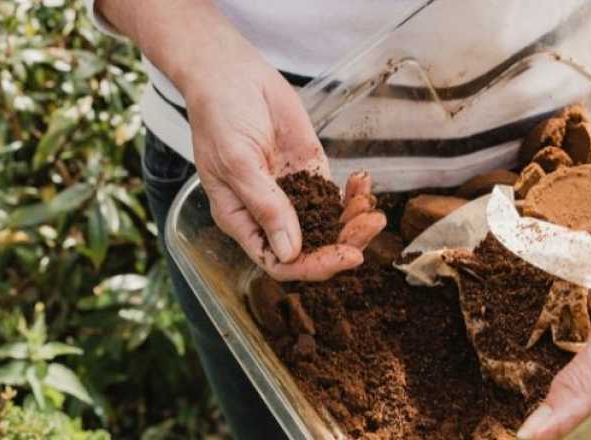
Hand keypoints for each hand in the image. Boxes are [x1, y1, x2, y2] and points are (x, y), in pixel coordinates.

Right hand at [183, 44, 384, 281]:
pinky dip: (353, 194)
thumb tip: (289, 252)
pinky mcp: (309, 171)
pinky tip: (364, 183)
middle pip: (310, 248)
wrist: (231, 74)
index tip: (344, 255)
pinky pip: (335, 195)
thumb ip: (265, 205)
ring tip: (371, 206)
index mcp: (241, 220)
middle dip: (343, 243)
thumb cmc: (219, 116)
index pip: (279, 261)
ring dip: (353, 221)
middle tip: (370, 226)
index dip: (312, 266)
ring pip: (327, 225)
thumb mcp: (237, 163)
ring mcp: (291, 193)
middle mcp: (267, 214)